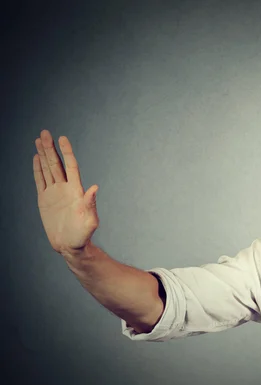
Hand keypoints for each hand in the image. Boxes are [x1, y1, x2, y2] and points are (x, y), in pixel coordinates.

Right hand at [33, 130, 99, 255]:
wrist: (71, 246)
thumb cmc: (83, 235)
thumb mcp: (90, 220)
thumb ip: (91, 204)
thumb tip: (94, 187)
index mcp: (76, 191)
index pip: (70, 166)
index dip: (66, 152)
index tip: (62, 138)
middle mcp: (65, 188)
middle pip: (56, 164)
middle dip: (50, 148)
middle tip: (44, 132)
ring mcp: (54, 193)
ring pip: (47, 169)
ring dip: (43, 154)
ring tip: (39, 140)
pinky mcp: (45, 200)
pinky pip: (40, 181)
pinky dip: (37, 169)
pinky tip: (36, 158)